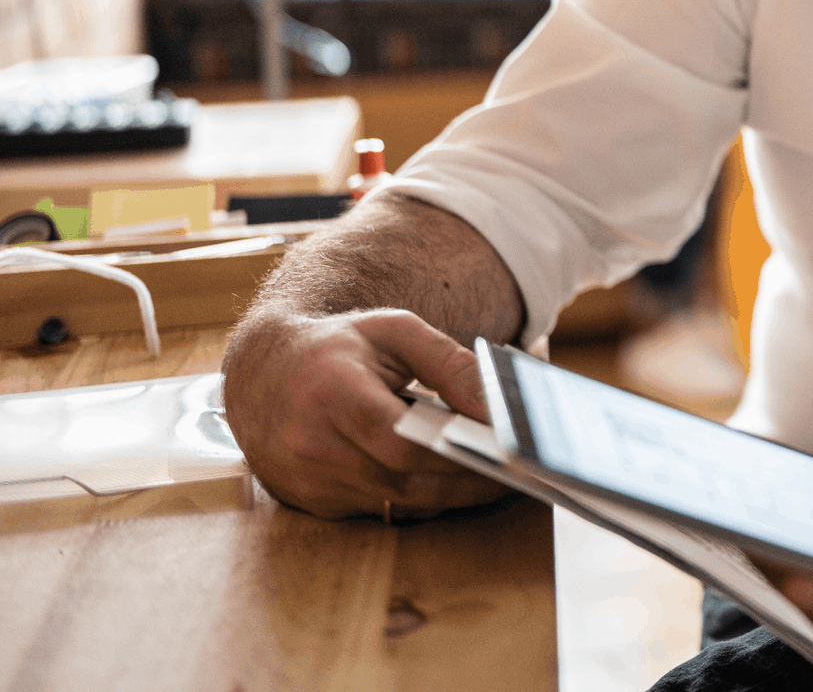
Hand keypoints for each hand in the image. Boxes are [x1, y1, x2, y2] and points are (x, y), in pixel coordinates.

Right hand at [221, 308, 507, 519]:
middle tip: (519, 473)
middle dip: (466, 480)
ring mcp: (306, 481)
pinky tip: (449, 481)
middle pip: (403, 480)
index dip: (455, 452)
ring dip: (449, 494)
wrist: (263, 371)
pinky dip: (417, 498)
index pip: (399, 440)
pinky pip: (378, 510)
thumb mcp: (396, 331)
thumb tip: (497, 408)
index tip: (506, 453)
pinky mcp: (310, 503)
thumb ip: (450, 363)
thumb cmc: (338, 346)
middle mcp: (310, 444)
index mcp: (330, 392)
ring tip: (497, 476)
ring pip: (395, 503)